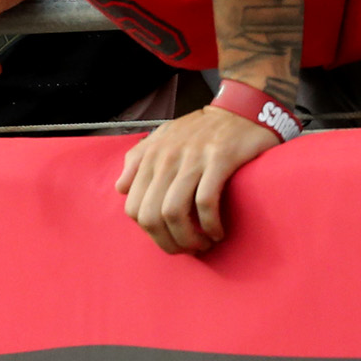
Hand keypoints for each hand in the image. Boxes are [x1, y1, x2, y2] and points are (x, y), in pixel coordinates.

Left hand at [114, 104, 281, 253]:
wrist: (239, 110)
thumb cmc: (200, 130)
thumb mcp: (162, 138)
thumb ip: (138, 160)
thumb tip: (121, 188)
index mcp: (150, 157)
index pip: (133, 208)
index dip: (150, 233)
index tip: (170, 239)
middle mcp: (165, 158)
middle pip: (151, 215)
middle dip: (168, 242)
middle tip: (188, 249)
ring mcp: (191, 158)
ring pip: (174, 212)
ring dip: (189, 239)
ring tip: (204, 245)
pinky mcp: (219, 159)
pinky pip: (205, 202)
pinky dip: (210, 225)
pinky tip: (218, 232)